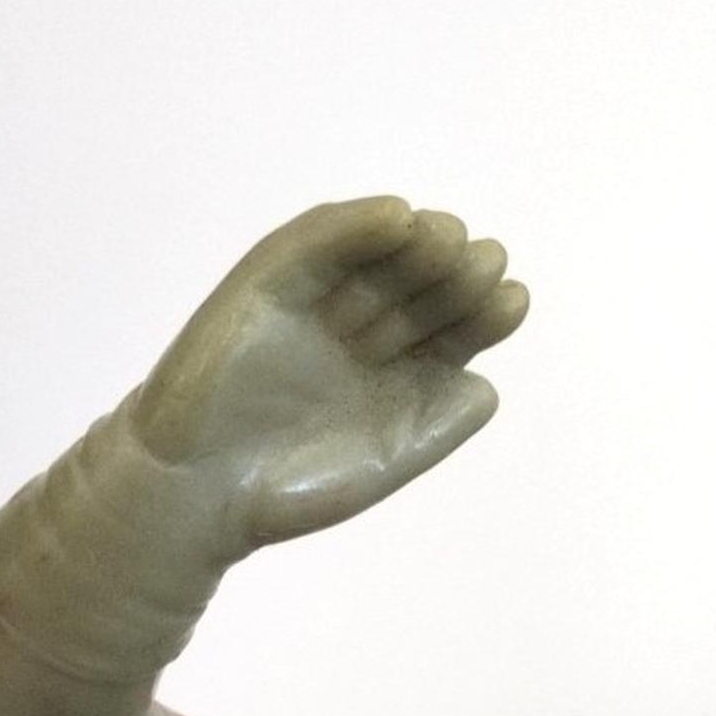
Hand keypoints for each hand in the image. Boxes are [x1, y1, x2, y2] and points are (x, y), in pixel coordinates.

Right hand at [129, 197, 527, 552]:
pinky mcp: (268, 285)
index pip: (452, 328)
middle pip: (423, 286)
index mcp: (393, 374)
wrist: (203, 496)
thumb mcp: (381, 461)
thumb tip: (487, 385)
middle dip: (458, 273)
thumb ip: (436, 426)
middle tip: (484, 265)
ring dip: (418, 241)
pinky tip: (396, 219)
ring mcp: (317, 305)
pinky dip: (354, 226)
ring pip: (377, 258)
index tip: (513, 302)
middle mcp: (362, 333)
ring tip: (448, 242)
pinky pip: (316, 244)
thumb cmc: (289, 489)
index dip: (485, 312)